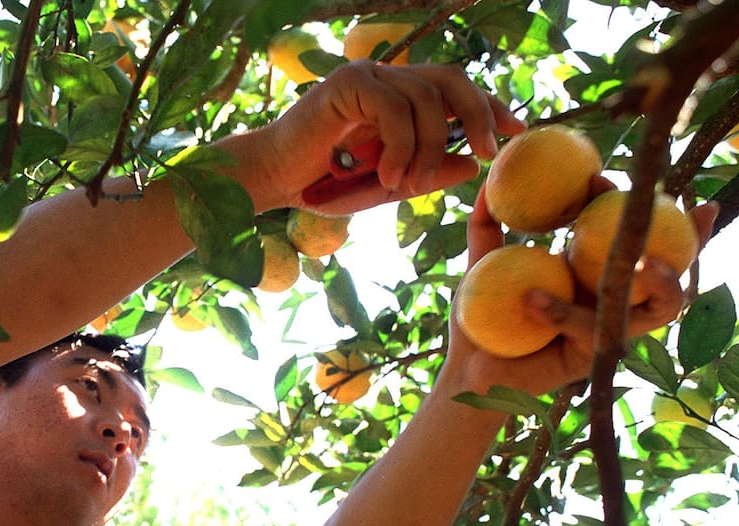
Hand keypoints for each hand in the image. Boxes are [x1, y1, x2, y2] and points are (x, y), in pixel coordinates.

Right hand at [254, 60, 524, 213]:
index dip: (488, 106)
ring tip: (408, 183)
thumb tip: (474, 164)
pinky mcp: (348, 83)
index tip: (514, 131)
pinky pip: (394, 107)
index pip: (455, 90)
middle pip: (451, 80)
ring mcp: (368, 76)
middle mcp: (387, 79)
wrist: (275, 181)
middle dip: (477, 113)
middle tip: (486, 150)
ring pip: (426, 98)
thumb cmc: (325, 185)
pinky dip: (399, 144)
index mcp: (400, 98)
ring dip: (427, 147)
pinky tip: (386, 173)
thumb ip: (428, 173)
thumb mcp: (389, 185)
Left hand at [444, 181, 717, 396]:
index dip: (628, 203)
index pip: (624, 232)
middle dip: (693, 237)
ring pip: (660, 306)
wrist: (468, 369)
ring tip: (644, 262)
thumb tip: (488, 184)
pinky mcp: (595, 355)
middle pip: (668, 266)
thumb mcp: (482, 265)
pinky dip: (563, 311)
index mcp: (590, 270)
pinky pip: (591, 329)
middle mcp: (610, 298)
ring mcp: (609, 327)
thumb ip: (486, 226)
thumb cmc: (478, 318)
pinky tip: (531, 298)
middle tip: (688, 209)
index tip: (597, 178)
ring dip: (664, 281)